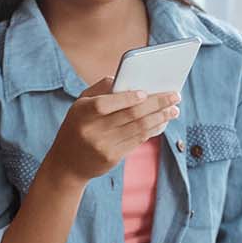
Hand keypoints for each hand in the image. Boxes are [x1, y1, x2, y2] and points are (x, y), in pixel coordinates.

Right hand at [42, 77, 179, 183]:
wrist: (67, 163)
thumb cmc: (77, 126)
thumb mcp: (80, 105)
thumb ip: (100, 90)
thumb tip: (124, 78)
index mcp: (81, 113)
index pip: (106, 103)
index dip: (127, 98)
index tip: (145, 92)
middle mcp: (92, 130)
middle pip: (130, 115)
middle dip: (156, 104)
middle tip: (174, 96)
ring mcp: (103, 146)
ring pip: (139, 128)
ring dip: (160, 117)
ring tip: (174, 109)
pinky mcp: (112, 158)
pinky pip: (138, 141)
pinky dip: (153, 130)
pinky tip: (162, 122)